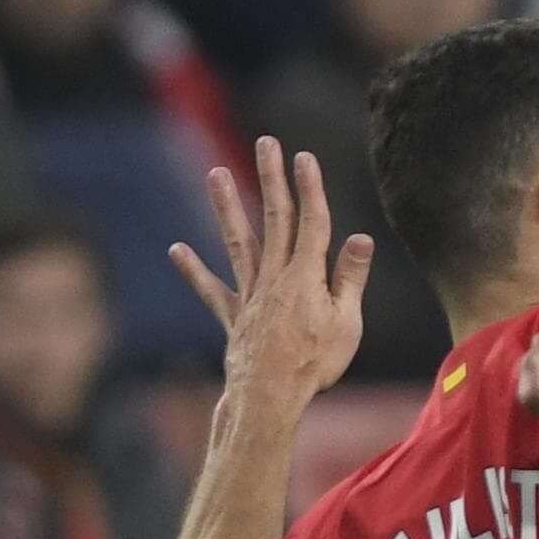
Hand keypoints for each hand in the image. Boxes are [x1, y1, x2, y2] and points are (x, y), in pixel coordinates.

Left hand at [171, 137, 368, 402]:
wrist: (269, 394)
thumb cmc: (316, 362)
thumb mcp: (347, 322)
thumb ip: (350, 278)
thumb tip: (361, 237)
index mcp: (306, 276)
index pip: (312, 222)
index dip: (309, 188)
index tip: (303, 156)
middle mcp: (275, 276)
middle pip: (275, 218)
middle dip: (271, 178)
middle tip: (266, 143)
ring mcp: (250, 294)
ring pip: (239, 241)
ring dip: (228, 206)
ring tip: (216, 174)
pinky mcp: (234, 316)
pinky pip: (212, 290)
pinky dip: (194, 271)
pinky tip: (177, 250)